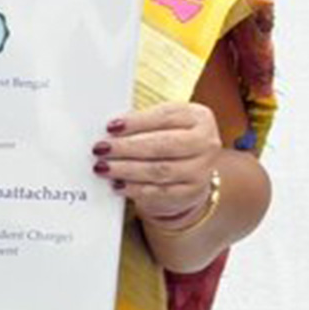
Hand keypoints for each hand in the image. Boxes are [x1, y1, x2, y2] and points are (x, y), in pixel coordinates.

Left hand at [94, 103, 221, 224]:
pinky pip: (160, 191)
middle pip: (164, 144)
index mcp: (199, 117)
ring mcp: (201, 169)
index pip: (165, 117)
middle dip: (128, 147)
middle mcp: (206, 142)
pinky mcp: (191, 192)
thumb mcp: (164, 124)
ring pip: (160, 170)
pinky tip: (118, 184)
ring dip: (127, 169)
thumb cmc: (171, 141)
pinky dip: (135, 188)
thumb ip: (142, 123)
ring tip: (104, 167)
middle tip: (102, 148)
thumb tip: (111, 129)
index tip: (111, 127)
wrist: (190, 173)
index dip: (137, 122)